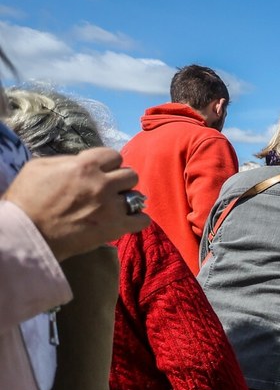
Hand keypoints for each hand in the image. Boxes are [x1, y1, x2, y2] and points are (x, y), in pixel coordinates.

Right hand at [2, 147, 149, 259]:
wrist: (27, 233)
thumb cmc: (27, 199)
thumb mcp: (40, 167)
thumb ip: (67, 160)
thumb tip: (84, 161)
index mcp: (85, 165)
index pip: (114, 156)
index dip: (107, 164)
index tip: (100, 172)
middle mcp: (103, 184)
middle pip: (130, 175)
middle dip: (120, 180)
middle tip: (108, 189)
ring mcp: (112, 206)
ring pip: (137, 196)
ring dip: (127, 199)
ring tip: (115, 205)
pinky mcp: (115, 228)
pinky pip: (142, 220)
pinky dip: (137, 219)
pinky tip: (127, 220)